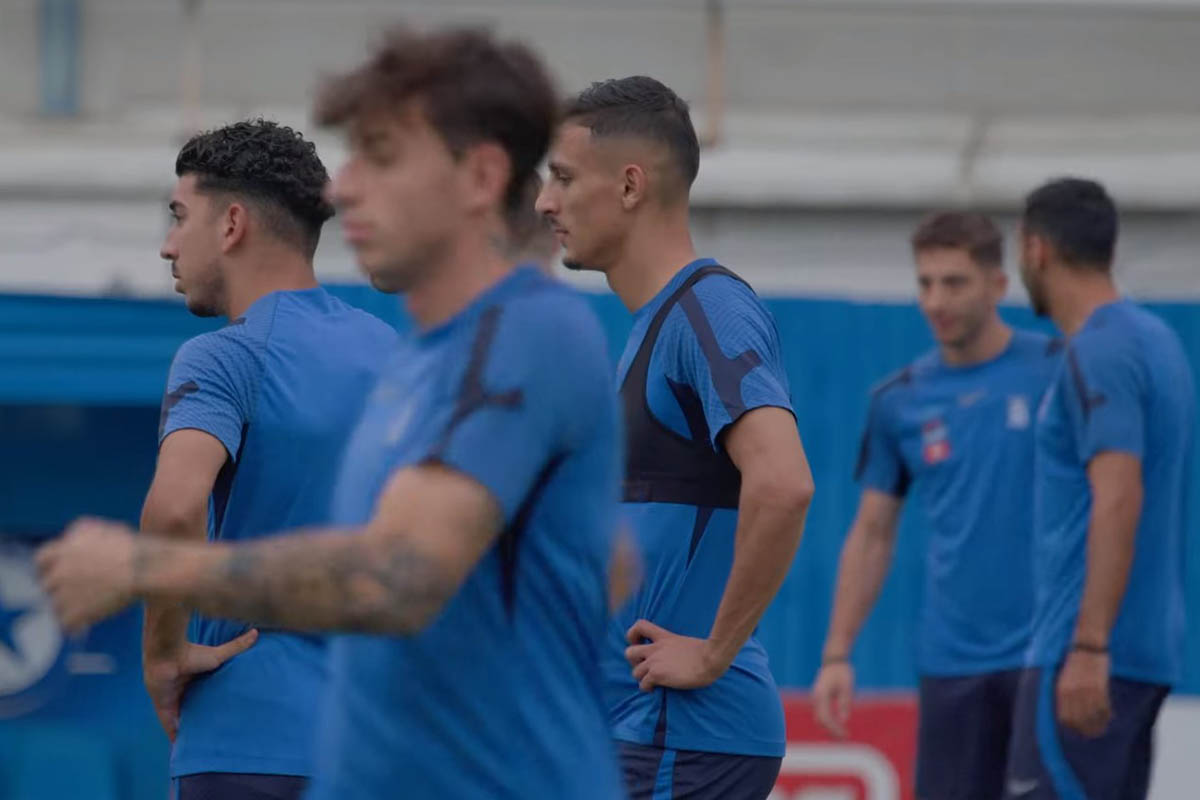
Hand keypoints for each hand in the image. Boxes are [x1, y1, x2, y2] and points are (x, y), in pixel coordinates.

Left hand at [36, 517, 139, 632]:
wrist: (142, 569)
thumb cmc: (126, 546)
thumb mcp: (98, 529)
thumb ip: (76, 536)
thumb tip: (68, 543)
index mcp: (61, 551)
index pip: (41, 561)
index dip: (51, 567)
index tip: (61, 572)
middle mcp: (57, 573)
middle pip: (48, 585)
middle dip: (61, 588)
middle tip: (80, 591)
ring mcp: (63, 595)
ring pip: (56, 606)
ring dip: (69, 607)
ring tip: (88, 607)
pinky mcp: (74, 615)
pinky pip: (66, 624)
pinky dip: (76, 625)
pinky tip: (88, 622)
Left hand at [145, 630, 258, 741]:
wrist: (167, 655)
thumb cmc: (192, 654)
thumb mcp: (219, 655)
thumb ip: (236, 647)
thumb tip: (256, 632)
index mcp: (195, 680)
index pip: (204, 695)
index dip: (212, 704)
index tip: (225, 714)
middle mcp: (183, 691)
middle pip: (194, 709)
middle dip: (202, 720)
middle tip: (217, 734)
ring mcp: (172, 701)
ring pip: (182, 720)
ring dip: (190, 731)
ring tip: (202, 747)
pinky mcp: (164, 709)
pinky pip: (169, 727)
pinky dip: (175, 737)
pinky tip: (183, 751)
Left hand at [624, 619, 729, 691]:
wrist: (711, 659)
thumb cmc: (706, 651)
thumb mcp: (686, 642)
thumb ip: (676, 647)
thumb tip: (678, 657)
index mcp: (664, 637)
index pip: (640, 626)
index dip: (633, 634)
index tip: (639, 642)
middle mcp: (656, 648)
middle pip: (629, 652)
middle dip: (634, 661)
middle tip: (644, 666)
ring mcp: (655, 662)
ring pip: (634, 672)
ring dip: (641, 678)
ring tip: (650, 681)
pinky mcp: (657, 675)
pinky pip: (643, 685)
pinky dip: (647, 688)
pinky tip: (656, 689)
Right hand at [812, 661, 854, 737]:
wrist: (834, 661)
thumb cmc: (842, 672)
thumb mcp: (847, 687)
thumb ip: (844, 703)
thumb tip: (844, 720)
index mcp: (821, 695)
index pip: (826, 718)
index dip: (835, 729)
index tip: (846, 735)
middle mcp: (815, 698)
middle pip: (820, 720)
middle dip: (832, 731)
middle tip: (845, 738)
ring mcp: (815, 698)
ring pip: (819, 718)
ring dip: (829, 727)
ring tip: (842, 734)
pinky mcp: (818, 698)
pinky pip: (821, 714)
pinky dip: (828, 721)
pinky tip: (838, 725)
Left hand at [1057, 649, 1111, 736]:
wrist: (1087, 646)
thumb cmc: (1076, 662)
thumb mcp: (1064, 679)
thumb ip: (1066, 695)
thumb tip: (1072, 714)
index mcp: (1061, 691)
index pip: (1065, 718)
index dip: (1073, 728)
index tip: (1080, 732)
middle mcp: (1072, 693)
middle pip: (1079, 721)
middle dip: (1087, 730)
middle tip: (1095, 733)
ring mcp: (1086, 690)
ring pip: (1093, 716)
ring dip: (1099, 725)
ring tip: (1104, 727)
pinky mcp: (1099, 687)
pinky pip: (1104, 708)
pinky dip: (1107, 715)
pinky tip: (1111, 716)